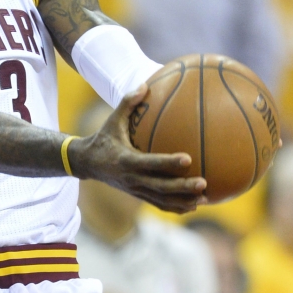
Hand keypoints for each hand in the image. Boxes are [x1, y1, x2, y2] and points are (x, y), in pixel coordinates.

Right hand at [68, 85, 206, 213]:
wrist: (87, 163)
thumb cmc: (103, 138)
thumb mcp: (112, 120)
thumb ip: (127, 103)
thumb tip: (145, 85)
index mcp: (126, 160)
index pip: (150, 163)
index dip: (168, 162)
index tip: (188, 158)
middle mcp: (132, 178)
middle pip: (160, 187)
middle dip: (182, 187)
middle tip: (204, 182)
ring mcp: (135, 189)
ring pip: (162, 200)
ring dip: (183, 201)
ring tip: (205, 198)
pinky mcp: (138, 195)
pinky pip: (159, 204)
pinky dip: (176, 207)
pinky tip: (194, 205)